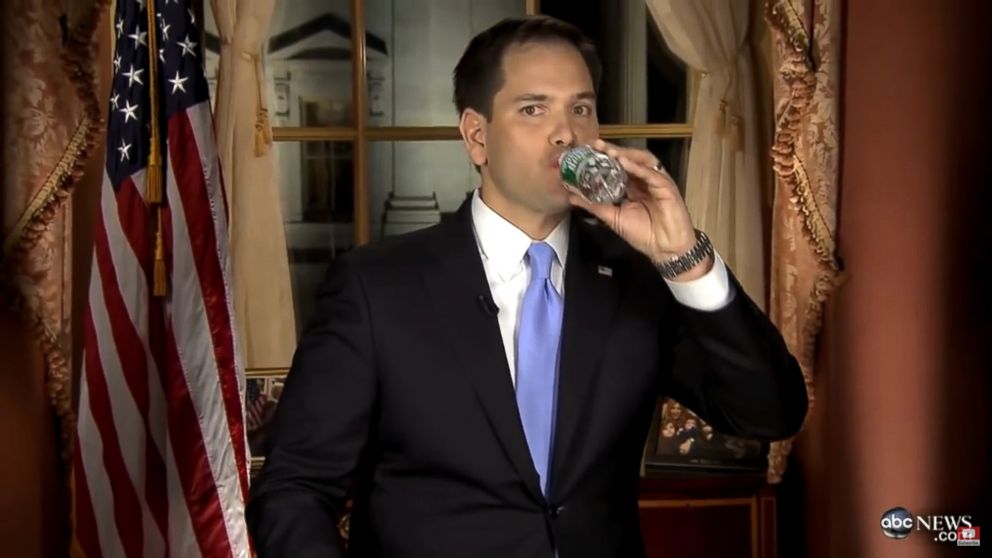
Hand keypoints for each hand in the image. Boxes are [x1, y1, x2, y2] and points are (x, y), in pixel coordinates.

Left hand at [567, 140, 712, 280]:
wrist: (665, 249)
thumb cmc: (644, 234)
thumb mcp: (613, 218)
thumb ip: (594, 206)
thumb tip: (572, 197)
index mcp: (633, 186)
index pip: (618, 166)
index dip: (604, 157)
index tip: (588, 150)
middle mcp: (644, 180)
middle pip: (629, 159)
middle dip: (613, 150)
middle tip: (596, 145)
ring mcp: (656, 182)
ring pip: (641, 161)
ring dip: (625, 154)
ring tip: (609, 151)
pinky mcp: (667, 187)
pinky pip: (651, 173)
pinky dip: (637, 167)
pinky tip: (624, 162)